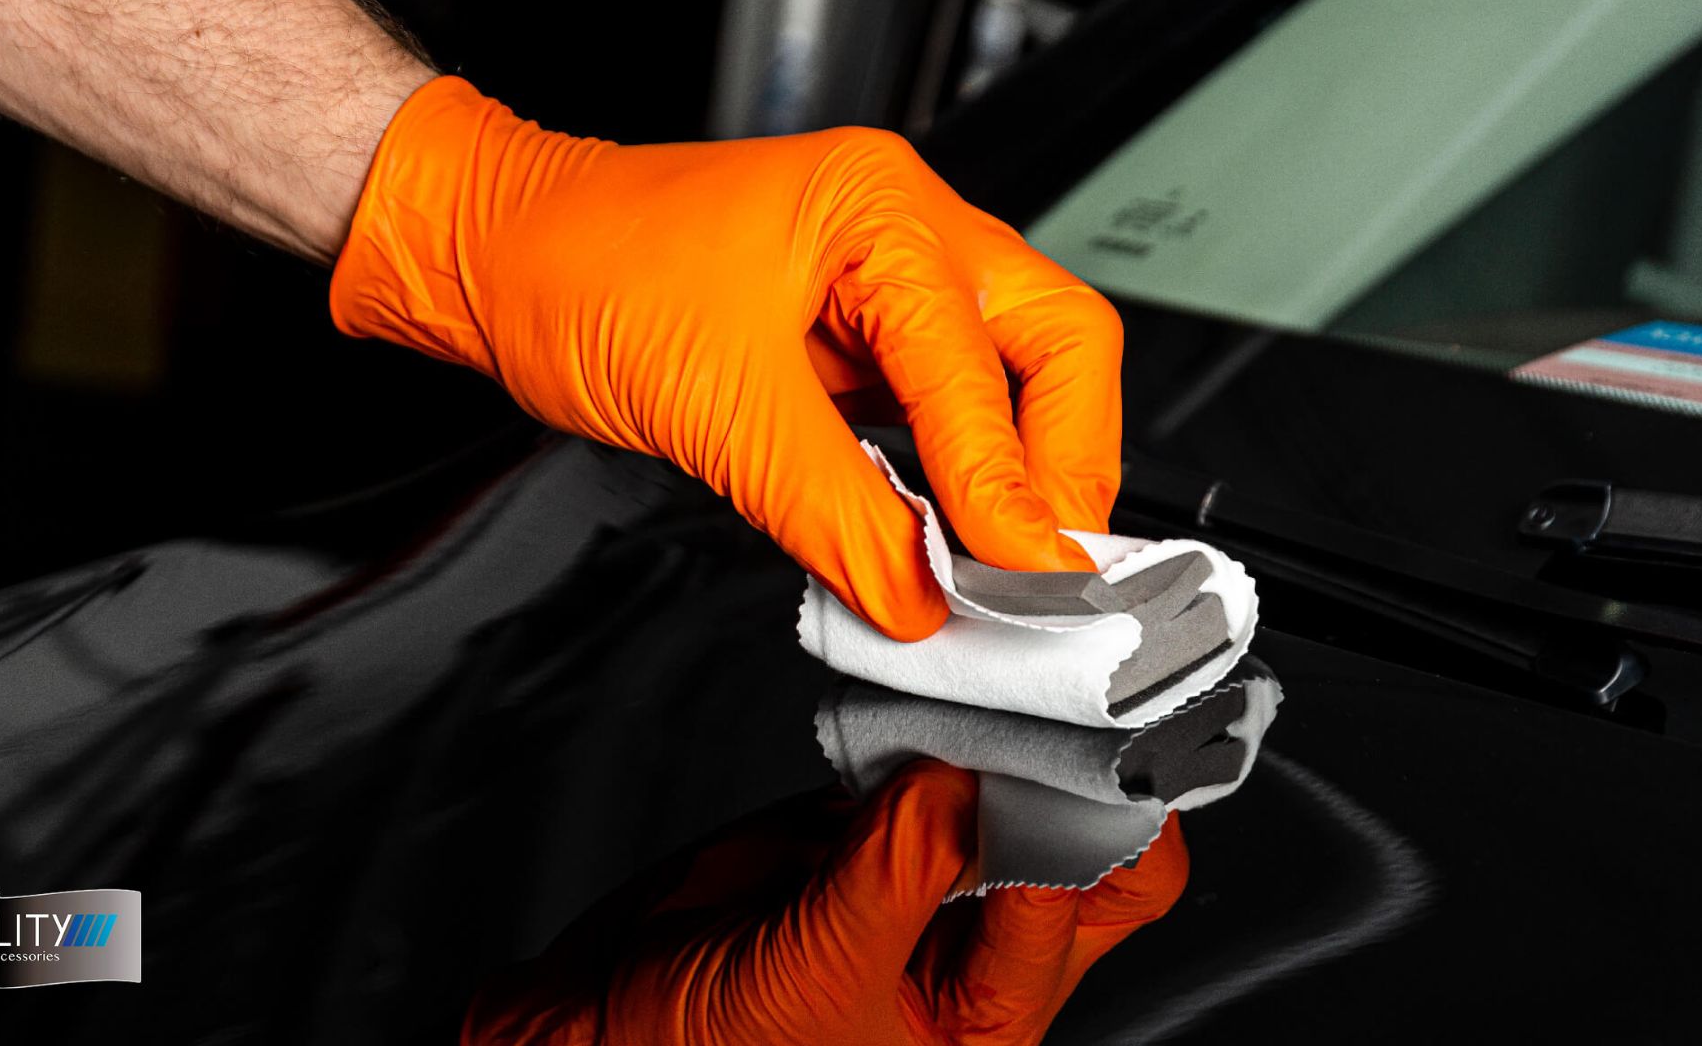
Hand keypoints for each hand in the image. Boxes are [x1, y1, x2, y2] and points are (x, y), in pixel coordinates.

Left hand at [332, 77, 1124, 639]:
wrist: (497, 257)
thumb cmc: (580, 272)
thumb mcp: (718, 409)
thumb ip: (837, 512)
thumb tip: (919, 595)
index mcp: (882, 212)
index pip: (987, 371)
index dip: (1010, 489)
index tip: (1029, 578)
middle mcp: (902, 230)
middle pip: (1057, 348)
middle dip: (1063, 463)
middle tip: (1050, 565)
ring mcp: (883, 278)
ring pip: (1012, 375)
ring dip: (1015, 472)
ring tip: (1006, 562)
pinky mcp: (853, 328)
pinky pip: (940, 403)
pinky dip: (955, 471)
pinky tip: (946, 529)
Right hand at [458, 761, 1188, 1044]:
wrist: (602, 1022)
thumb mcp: (816, 975)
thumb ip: (896, 875)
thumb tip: (960, 783)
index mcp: (991, 1013)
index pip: (1096, 901)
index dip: (1099, 819)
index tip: (1080, 742)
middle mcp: (978, 947)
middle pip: (1092, 848)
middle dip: (1083, 774)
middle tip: (1063, 702)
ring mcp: (926, 881)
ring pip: (1012, 797)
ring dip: (1004, 743)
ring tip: (989, 690)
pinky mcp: (867, 834)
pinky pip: (924, 769)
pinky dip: (926, 731)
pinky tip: (918, 706)